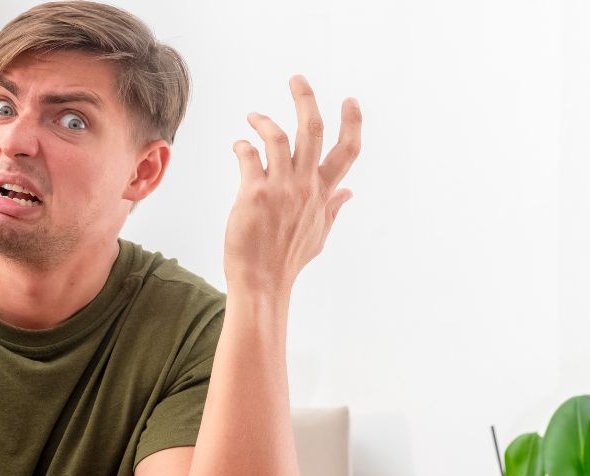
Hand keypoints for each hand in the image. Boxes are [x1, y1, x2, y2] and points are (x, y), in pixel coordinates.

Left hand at [225, 74, 361, 296]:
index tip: (349, 101)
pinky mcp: (254, 193)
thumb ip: (333, 208)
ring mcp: (281, 188)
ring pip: (278, 137)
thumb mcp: (319, 235)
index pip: (347, 151)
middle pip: (313, 130)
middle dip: (306, 99)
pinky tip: (238, 147)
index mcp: (323, 194)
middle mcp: (305, 186)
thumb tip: (349, 192)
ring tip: (253, 116)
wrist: (261, 282)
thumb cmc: (287, 261)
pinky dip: (243, 146)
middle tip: (296, 79)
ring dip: (264, 120)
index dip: (352, 122)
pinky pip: (249, 155)